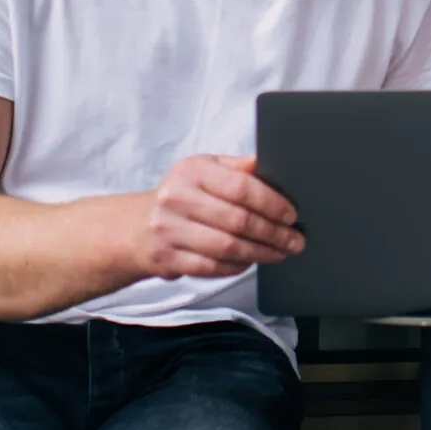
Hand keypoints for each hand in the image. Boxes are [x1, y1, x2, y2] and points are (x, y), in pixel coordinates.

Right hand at [141, 154, 302, 278]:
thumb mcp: (204, 170)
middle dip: (273, 233)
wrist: (135, 227)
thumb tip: (269, 162)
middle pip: (238, 221)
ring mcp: (169, 230)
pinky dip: (237, 266)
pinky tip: (251, 262)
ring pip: (228, 247)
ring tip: (280, 253)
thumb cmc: (181, 195)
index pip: (241, 187)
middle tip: (294, 240)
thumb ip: (236, 168)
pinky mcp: (167, 258)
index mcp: (192, 171)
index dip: (272, 203)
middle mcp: (177, 198)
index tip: (292, 215)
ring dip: (261, 253)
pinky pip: (212, 267)